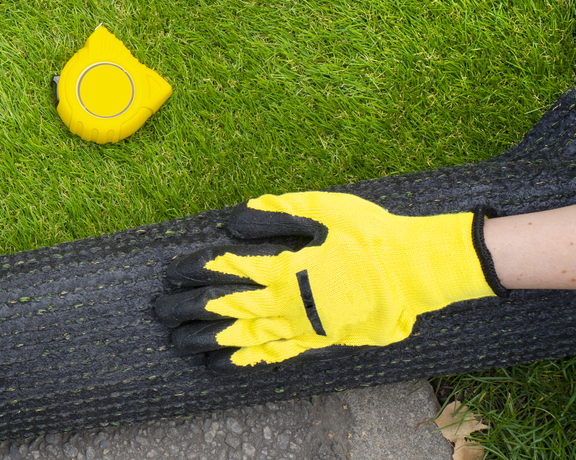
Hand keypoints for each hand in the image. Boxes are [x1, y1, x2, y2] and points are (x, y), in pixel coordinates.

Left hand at [154, 191, 506, 369]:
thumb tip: (234, 220)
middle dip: (188, 310)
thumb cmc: (370, 234)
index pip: (226, 270)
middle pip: (225, 307)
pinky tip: (220, 366)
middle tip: (159, 312)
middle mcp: (288, 302)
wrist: (416, 271)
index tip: (169, 275)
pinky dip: (244, 361)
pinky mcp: (317, 342)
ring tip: (178, 343)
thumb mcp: (323, 208)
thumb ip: (276, 212)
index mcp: (285, 268)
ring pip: (243, 337)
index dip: (194, 271)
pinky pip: (273, 355)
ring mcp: (302, 327)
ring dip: (207, 339)